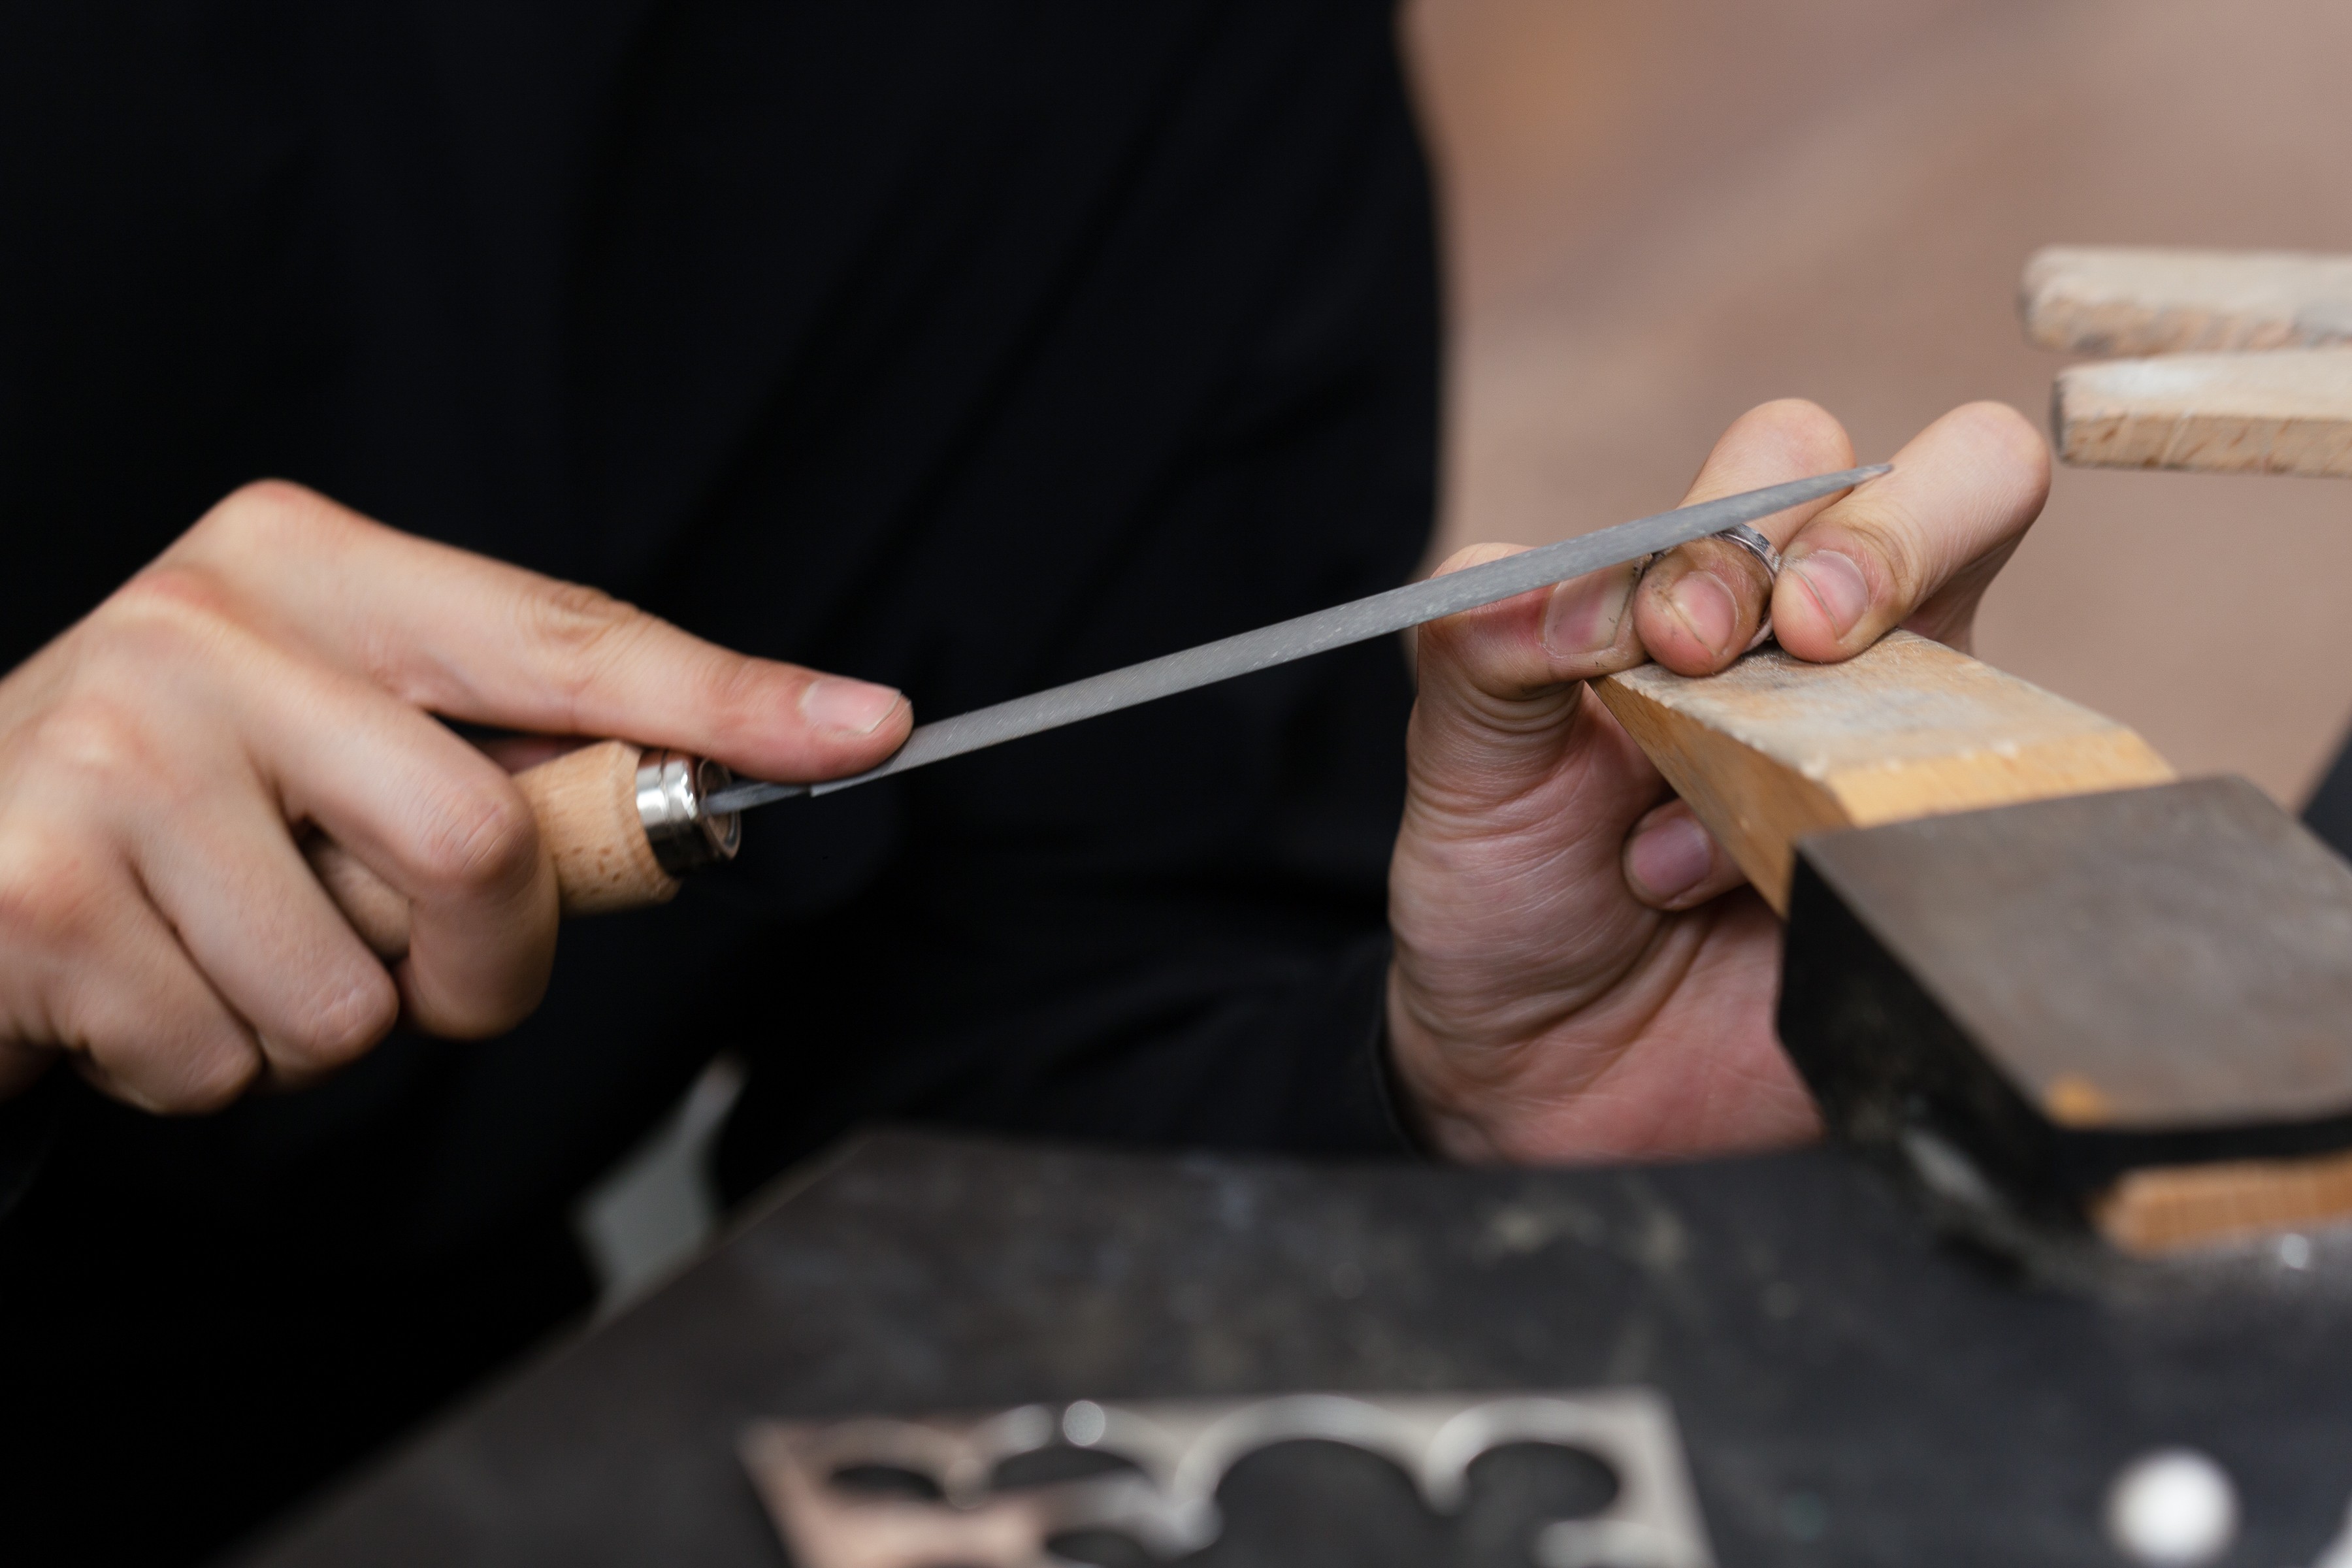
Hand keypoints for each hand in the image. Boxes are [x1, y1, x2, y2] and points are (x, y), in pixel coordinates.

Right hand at [0, 482, 910, 1111]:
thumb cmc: (186, 800)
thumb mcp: (341, 738)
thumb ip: (508, 764)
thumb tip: (718, 795)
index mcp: (310, 562)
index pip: (566, 637)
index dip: (728, 698)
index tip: (870, 729)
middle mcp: (204, 628)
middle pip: (481, 840)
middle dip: (485, 959)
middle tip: (415, 957)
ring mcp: (107, 752)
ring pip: (359, 995)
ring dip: (328, 1023)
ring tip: (230, 944)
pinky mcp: (31, 898)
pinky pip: (235, 1064)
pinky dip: (217, 1069)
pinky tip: (142, 982)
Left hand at [1384, 399, 2048, 1161]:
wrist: (1547, 1081)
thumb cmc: (1513, 891)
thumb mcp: (1459, 758)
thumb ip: (1480, 638)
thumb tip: (1579, 579)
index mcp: (1717, 589)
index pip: (1797, 458)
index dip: (1750, 517)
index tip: (1667, 636)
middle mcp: (1844, 651)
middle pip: (1972, 478)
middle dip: (1884, 542)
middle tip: (1794, 646)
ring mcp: (1915, 752)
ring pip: (1993, 652)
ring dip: (1838, 748)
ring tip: (1676, 865)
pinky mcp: (1949, 864)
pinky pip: (2014, 813)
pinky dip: (1876, 858)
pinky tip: (1761, 918)